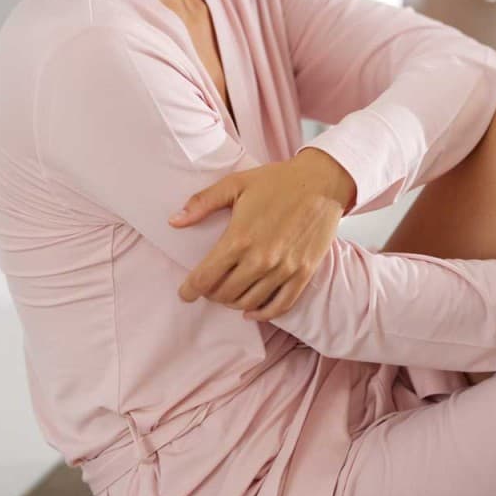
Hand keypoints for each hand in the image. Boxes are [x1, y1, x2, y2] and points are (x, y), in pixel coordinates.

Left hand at [169, 149, 353, 319]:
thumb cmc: (276, 181)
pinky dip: (263, 314)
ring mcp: (284, 269)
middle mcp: (260, 259)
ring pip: (249, 302)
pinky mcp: (303, 273)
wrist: (321, 182)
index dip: (190, 290)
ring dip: (233, 303)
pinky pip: (280, 306)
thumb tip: (174, 221)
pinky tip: (251, 312)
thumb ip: (202, 203)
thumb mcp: (234, 184)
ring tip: (227, 294)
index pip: (205, 277)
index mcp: (239, 238)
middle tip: (208, 287)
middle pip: (225, 294)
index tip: (185, 294)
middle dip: (211, 294)